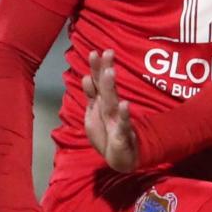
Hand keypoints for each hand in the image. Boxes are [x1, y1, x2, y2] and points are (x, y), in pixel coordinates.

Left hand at [81, 50, 138, 172]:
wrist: (121, 159)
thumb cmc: (107, 135)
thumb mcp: (94, 114)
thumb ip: (91, 96)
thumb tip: (86, 77)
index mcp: (101, 104)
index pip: (98, 83)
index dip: (95, 69)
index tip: (94, 52)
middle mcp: (109, 109)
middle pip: (105, 88)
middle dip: (104, 70)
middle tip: (107, 52)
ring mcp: (117, 121)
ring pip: (112, 102)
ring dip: (110, 87)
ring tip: (110, 71)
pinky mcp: (122, 135)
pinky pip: (123, 125)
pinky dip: (124, 116)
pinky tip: (125, 105)